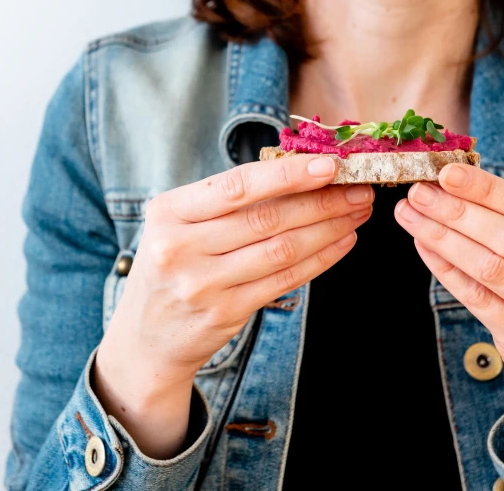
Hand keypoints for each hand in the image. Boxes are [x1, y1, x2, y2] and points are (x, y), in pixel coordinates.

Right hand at [94, 153, 372, 456]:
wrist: (145, 338)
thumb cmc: (171, 266)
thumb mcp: (177, 225)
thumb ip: (223, 202)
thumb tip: (296, 171)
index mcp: (168, 212)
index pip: (236, 186)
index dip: (287, 175)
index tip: (329, 165)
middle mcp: (180, 247)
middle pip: (265, 218)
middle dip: (321, 201)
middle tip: (359, 189)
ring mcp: (202, 284)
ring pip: (281, 250)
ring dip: (328, 228)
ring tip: (356, 212)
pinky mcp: (224, 314)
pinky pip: (284, 281)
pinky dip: (319, 259)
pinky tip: (341, 242)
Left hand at [395, 163, 503, 467]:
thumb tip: (461, 185)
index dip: (487, 188)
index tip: (447, 171)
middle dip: (457, 210)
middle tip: (419, 191)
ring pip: (490, 266)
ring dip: (443, 236)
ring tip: (410, 214)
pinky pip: (477, 298)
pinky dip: (446, 269)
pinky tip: (423, 247)